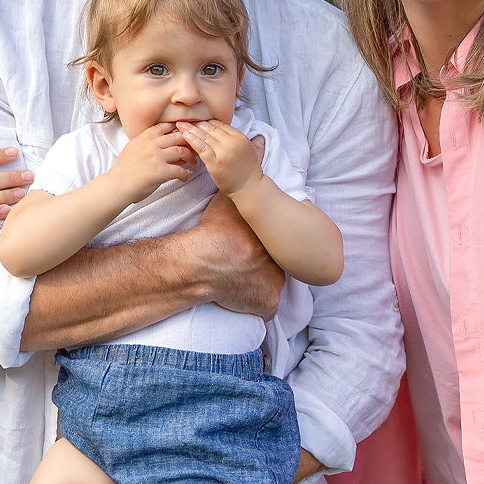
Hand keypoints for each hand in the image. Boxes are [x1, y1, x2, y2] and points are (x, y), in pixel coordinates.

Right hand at [105, 123, 192, 202]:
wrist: (118, 184)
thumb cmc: (124, 170)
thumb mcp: (132, 148)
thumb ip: (145, 143)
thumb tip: (162, 145)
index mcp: (143, 138)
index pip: (163, 126)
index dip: (175, 127)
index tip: (182, 132)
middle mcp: (151, 145)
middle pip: (176, 136)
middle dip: (187, 141)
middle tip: (192, 147)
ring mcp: (157, 157)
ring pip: (181, 151)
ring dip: (189, 156)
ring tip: (192, 161)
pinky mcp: (161, 171)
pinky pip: (180, 170)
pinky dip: (185, 174)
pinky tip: (184, 177)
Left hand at [177, 120, 261, 194]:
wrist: (249, 187)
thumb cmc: (247, 170)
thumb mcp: (246, 148)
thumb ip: (234, 138)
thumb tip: (221, 130)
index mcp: (240, 137)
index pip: (220, 125)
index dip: (207, 122)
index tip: (198, 120)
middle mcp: (232, 143)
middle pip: (211, 129)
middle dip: (197, 123)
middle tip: (185, 119)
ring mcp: (223, 153)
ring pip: (204, 137)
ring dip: (191, 129)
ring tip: (180, 125)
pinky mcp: (215, 163)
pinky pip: (201, 148)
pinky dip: (192, 140)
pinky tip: (185, 135)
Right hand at [187, 193, 284, 319]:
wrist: (202, 262)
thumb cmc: (215, 231)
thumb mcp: (228, 202)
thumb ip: (240, 192)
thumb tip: (242, 173)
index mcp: (274, 238)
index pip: (277, 242)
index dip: (264, 244)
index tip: (250, 246)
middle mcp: (282, 261)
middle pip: (276, 263)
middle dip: (264, 264)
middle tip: (245, 263)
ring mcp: (276, 286)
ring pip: (272, 286)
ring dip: (261, 284)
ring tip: (241, 280)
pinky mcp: (267, 306)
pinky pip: (266, 309)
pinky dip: (256, 306)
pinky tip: (242, 299)